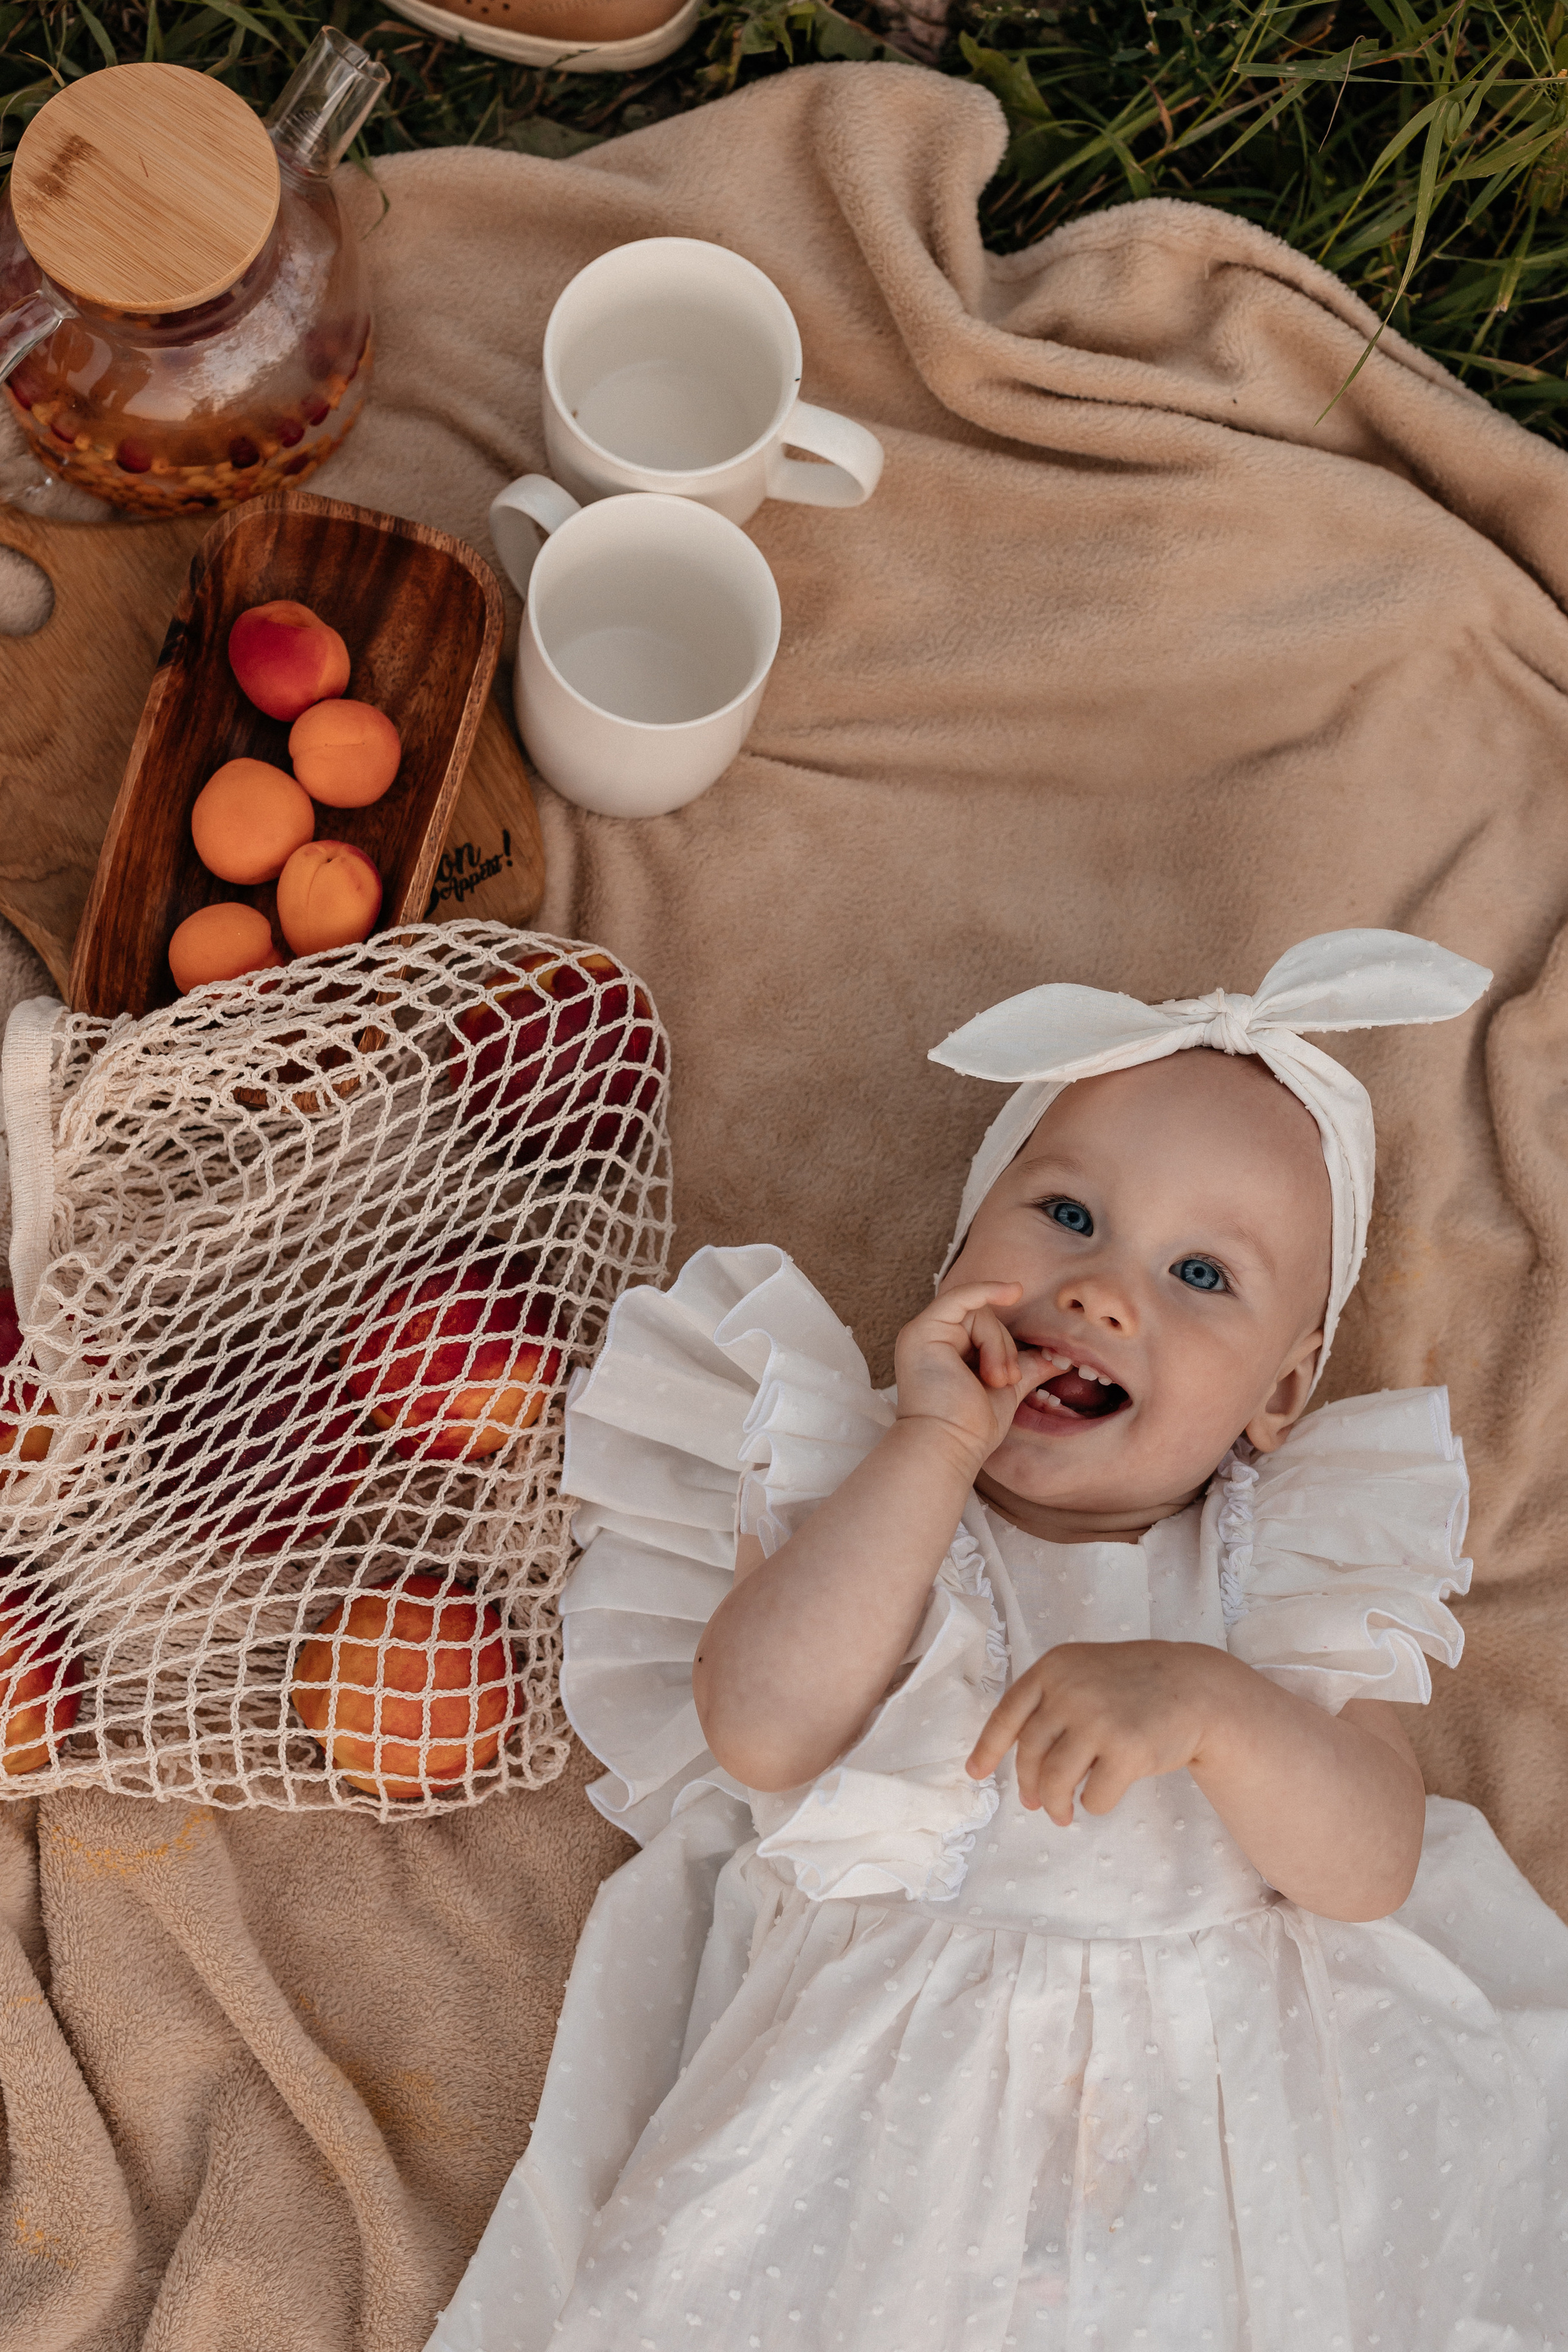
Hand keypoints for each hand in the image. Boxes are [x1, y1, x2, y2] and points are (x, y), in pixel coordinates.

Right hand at [893, 1283, 1047, 1470]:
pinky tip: (1012, 1292)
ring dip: (998, 1346)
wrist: (950, 1447)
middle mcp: (931, 1340)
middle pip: (983, 1318)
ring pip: (979, 1313)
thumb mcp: (1006, 1389)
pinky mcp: (923, 1331)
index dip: (1005, 1343)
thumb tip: (1058, 1358)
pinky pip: (960, 1297)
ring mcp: (923, 1334)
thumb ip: (1024, 1367)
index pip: (983, 1328)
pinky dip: (988, 1291)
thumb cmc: (972, 1427)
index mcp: (945, 1351)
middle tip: (1005, 1381)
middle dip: (1004, 1347)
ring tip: (997, 1379)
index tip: (1032, 1360)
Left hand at [965, 1640, 1229, 1823]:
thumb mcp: (1085, 1673)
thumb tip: (1020, 1766)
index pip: (1007, 1714)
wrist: (1196, 1687)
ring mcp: (1098, 1720)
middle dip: (1029, 1786)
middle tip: (1035, 1803)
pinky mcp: (1128, 1751)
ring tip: (1062, 1814)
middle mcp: (1070, 1691)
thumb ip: (1051, 1704)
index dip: (988, 1748)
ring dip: (1055, 1805)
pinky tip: (1101, 1796)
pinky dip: (1093, 1804)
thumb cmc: (1135, 1685)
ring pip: (1055, 1780)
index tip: (975, 1774)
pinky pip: (1094, 1796)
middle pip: (1030, 1754)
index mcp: (1055, 1668)